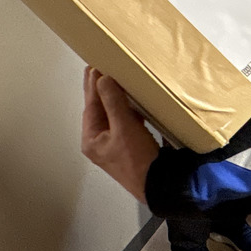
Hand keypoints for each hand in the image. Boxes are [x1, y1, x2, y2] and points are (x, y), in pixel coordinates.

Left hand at [81, 65, 158, 204]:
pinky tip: (133, 100)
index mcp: (92, 139)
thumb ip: (113, 102)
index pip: (91, 105)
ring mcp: (114, 144)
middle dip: (100, 90)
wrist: (159, 184)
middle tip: (99, 68)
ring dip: (114, 98)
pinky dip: (126, 109)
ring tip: (116, 79)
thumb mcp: (124, 128)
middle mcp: (99, 141)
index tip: (96, 66)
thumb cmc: (138, 159)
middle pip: (98, 110)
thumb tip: (103, 79)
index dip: (94, 85)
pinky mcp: (129, 145)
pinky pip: (123, 121)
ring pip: (111, 115)